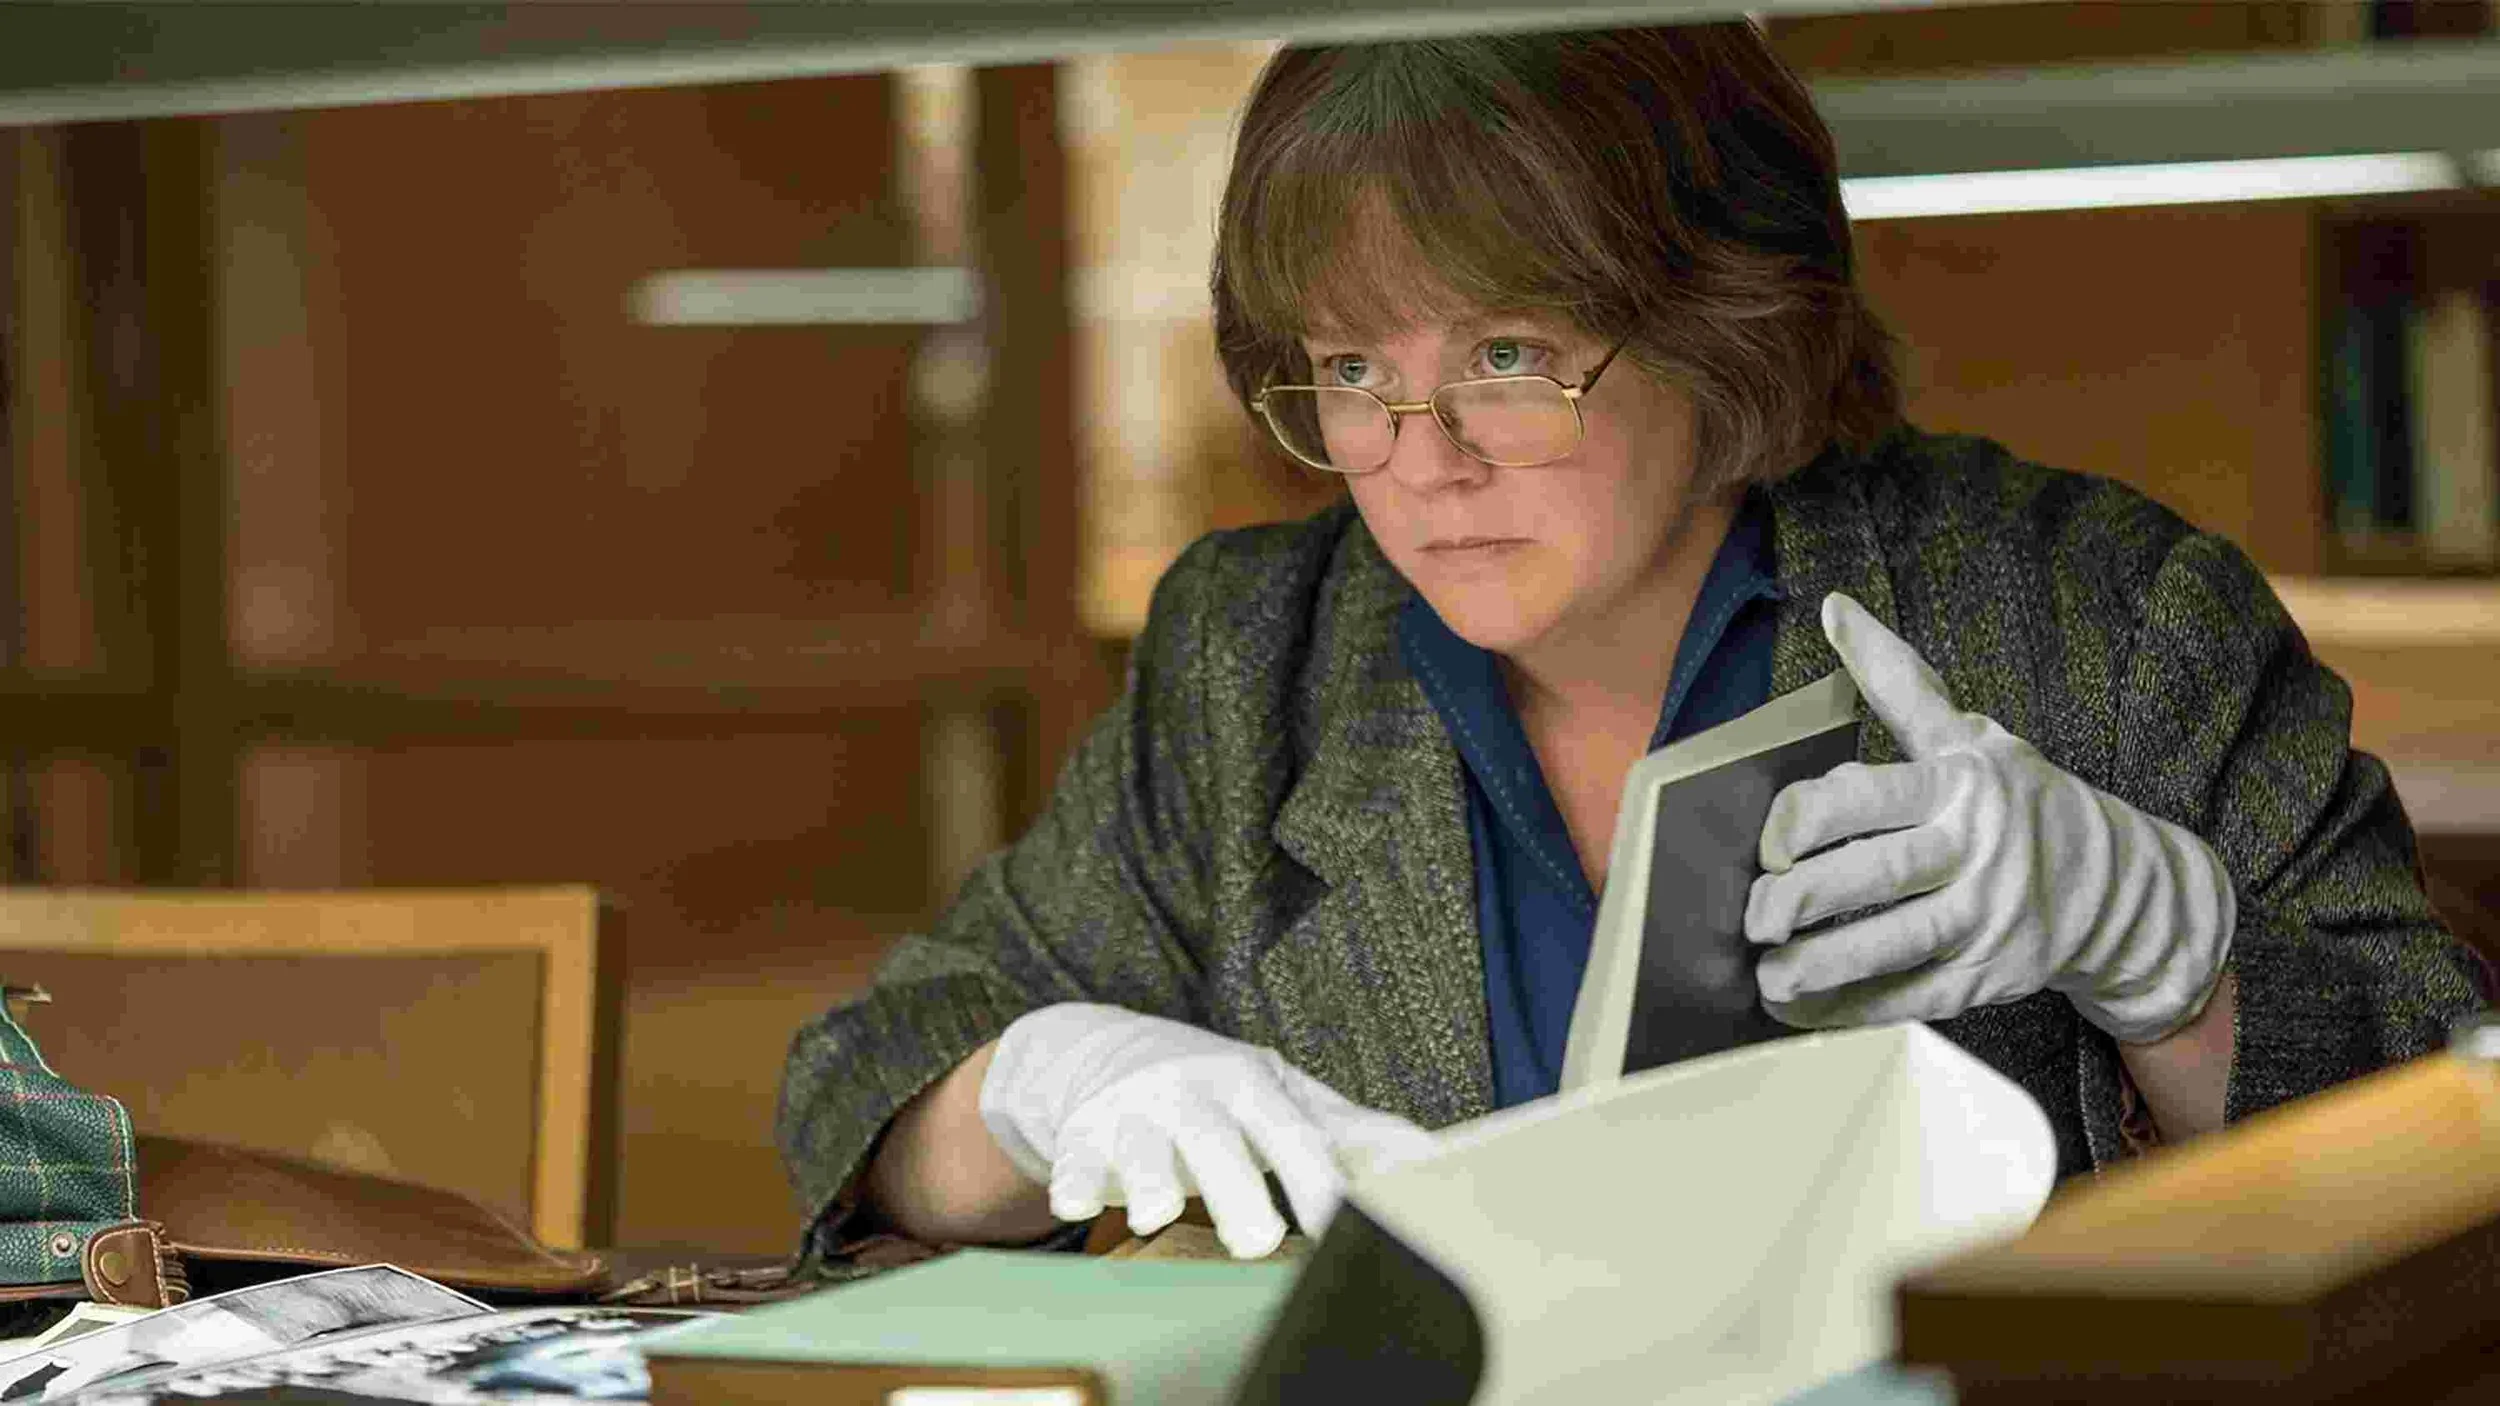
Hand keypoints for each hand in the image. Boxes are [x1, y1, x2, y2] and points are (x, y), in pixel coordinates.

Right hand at [977, 1003, 1434, 1256]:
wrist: (1102, 1046)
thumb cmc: (1215, 1089)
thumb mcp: (1280, 1098)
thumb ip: (1349, 1133)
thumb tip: (1435, 1159)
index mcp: (1253, 1088)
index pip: (1293, 1138)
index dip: (1320, 1184)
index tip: (1349, 1227)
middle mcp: (1194, 1094)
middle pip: (1218, 1142)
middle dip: (1235, 1188)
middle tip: (1257, 1242)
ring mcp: (1135, 1111)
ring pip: (1143, 1147)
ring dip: (1150, 1179)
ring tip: (1158, 1214)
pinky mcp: (1083, 1132)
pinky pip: (1076, 1158)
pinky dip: (1073, 1179)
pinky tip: (1072, 1206)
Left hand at [1743, 593, 2234, 1042]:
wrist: (2120, 886)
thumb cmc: (2019, 802)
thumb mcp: (1969, 734)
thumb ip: (1898, 681)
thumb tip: (1835, 609)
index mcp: (1956, 785)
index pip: (1868, 795)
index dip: (1808, 820)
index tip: (1771, 843)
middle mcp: (1972, 851)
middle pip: (1877, 874)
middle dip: (1806, 898)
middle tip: (1755, 915)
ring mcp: (1984, 919)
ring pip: (1893, 945)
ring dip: (1822, 966)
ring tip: (1769, 975)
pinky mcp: (1989, 978)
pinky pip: (1911, 997)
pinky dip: (1853, 1008)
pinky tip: (1804, 1009)